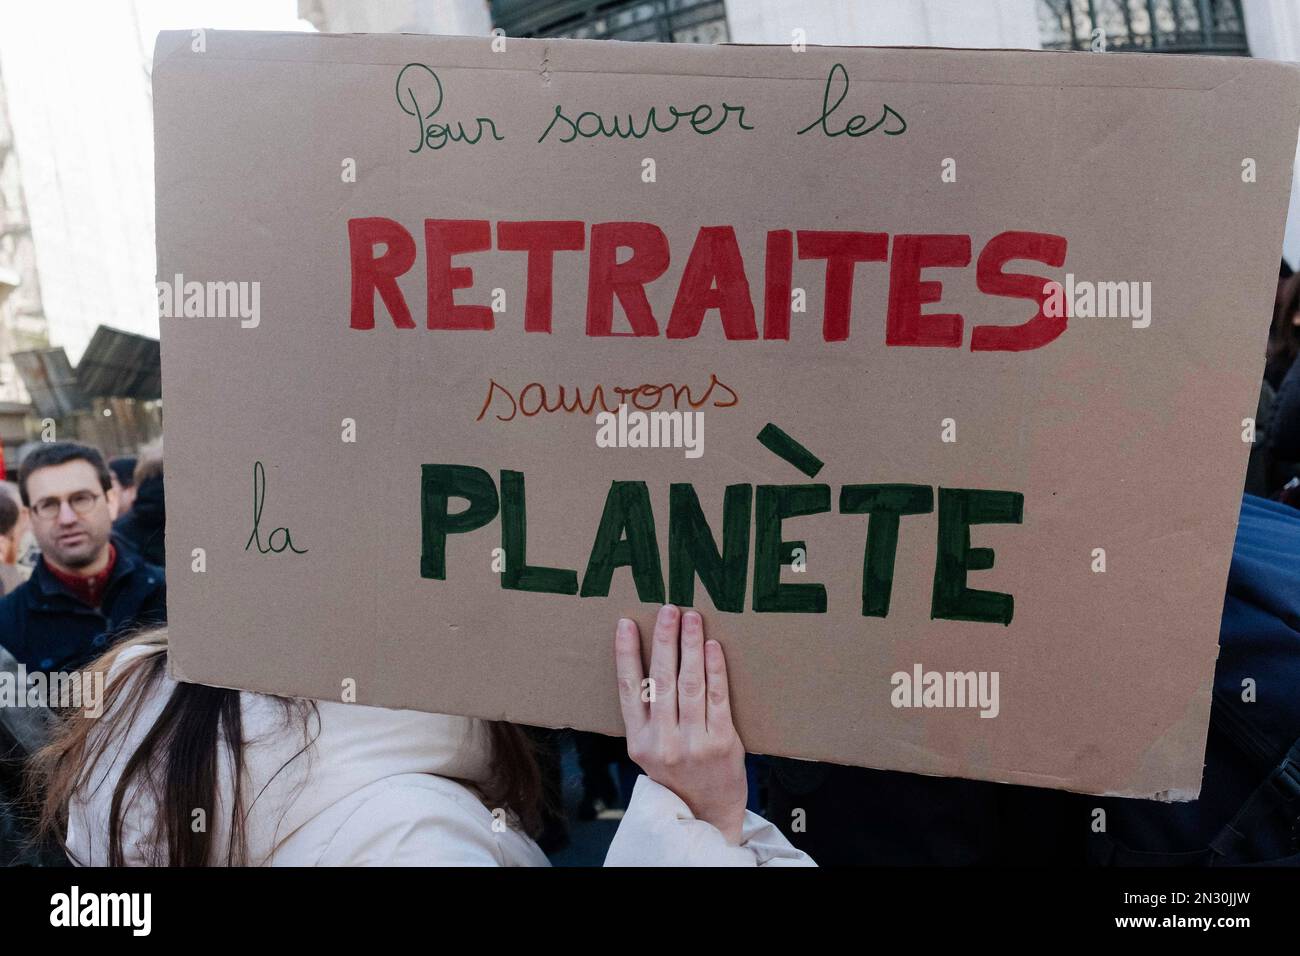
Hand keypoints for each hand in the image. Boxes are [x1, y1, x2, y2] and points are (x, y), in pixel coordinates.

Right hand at [614, 604, 747, 844]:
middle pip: (661, 679)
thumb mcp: (649, 751)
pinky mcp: (721, 743)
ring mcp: (692, 742)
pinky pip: (717, 698)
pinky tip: (713, 648)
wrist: (708, 814)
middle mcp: (662, 741)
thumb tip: (646, 663)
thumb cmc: (677, 775)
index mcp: (638, 741)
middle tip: (668, 609)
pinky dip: (715, 670)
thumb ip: (647, 716)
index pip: (629, 689)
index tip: (627, 623)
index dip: (626, 654)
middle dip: (665, 639)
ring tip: (692, 618)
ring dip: (690, 646)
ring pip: (689, 684)